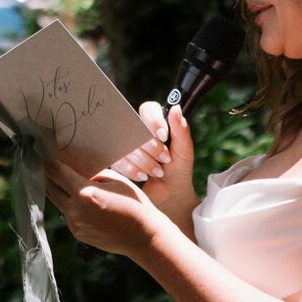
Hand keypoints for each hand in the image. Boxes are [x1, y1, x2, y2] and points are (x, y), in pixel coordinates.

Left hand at [43, 160, 160, 257]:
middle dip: (46, 174)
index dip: (48, 160)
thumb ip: (92, 174)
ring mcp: (74, 224)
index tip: (42, 151)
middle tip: (44, 161)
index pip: (57, 172)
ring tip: (59, 177)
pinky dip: (69, 203)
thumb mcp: (114, 180)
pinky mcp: (77, 233)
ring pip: (57, 201)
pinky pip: (67, 213)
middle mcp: (75, 210)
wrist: (143, 236)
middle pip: (49, 187)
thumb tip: (76, 169)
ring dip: (57, 189)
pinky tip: (77, 198)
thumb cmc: (134, 204)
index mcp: (85, 193)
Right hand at [106, 104, 194, 228]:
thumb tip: (176, 107)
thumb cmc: (179, 169)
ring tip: (158, 172)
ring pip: (126, 146)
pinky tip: (143, 176)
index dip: (154, 121)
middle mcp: (137, 131)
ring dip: (144, 161)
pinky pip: (118, 160)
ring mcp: (125, 145)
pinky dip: (133, 170)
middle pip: (135, 128)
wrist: (169, 194)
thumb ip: (181, 129)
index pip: (147, 109)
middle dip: (151, 147)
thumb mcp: (184, 150)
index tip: (163, 136)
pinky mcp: (117, 160)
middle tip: (165, 159)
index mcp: (154, 124)